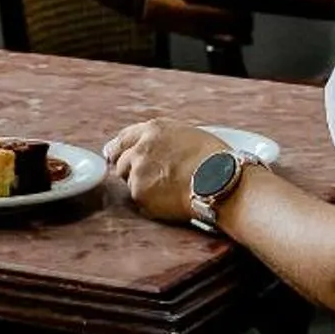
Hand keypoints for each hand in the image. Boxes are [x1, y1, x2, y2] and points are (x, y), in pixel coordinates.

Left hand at [104, 119, 227, 225]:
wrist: (221, 181)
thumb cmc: (215, 159)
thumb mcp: (188, 135)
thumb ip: (163, 140)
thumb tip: (150, 148)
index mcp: (153, 130)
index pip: (124, 138)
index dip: (119, 148)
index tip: (114, 155)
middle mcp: (140, 148)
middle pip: (121, 162)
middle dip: (131, 171)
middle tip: (151, 181)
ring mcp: (138, 171)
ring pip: (130, 182)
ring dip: (142, 187)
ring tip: (168, 191)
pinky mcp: (139, 193)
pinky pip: (139, 201)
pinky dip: (150, 203)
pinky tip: (170, 201)